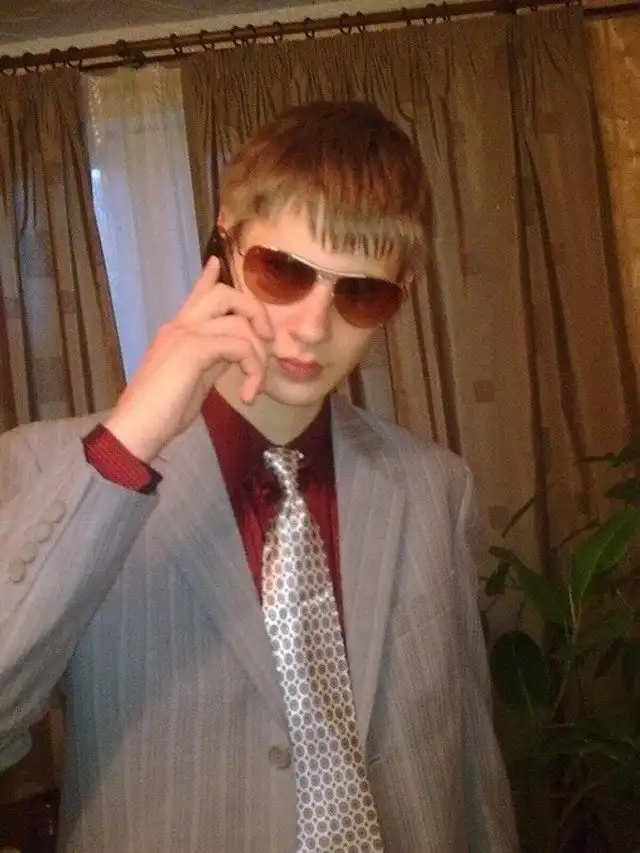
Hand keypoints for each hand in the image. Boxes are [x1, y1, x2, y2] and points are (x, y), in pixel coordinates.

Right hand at [104, 258, 272, 462]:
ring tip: (255, 387)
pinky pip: (239, 346)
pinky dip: (252, 369)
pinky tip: (248, 395)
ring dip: (258, 357)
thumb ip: (211, 361)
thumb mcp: (193, 381)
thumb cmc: (161, 414)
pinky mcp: (193, 349)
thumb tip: (234, 353)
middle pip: (225, 294)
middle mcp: (180, 325)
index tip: (215, 262)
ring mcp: (185, 334)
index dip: (209, 277)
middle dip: (256, 312)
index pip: (196, 296)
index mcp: (177, 332)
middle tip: (268, 342)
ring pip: (240, 323)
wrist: (135, 429)